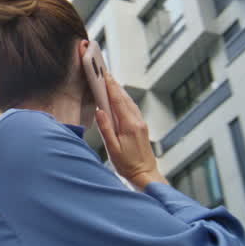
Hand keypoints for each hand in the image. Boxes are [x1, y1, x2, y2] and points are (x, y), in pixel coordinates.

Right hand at [94, 73, 166, 190]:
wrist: (145, 174)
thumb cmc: (127, 165)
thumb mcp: (112, 149)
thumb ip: (105, 129)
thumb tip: (99, 111)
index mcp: (129, 125)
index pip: (118, 100)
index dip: (110, 85)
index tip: (103, 73)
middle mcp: (137, 121)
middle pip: (124, 97)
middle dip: (113, 83)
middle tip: (104, 71)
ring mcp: (140, 123)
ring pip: (128, 101)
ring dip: (119, 90)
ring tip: (109, 81)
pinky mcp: (141, 126)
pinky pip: (131, 108)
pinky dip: (123, 99)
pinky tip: (118, 98)